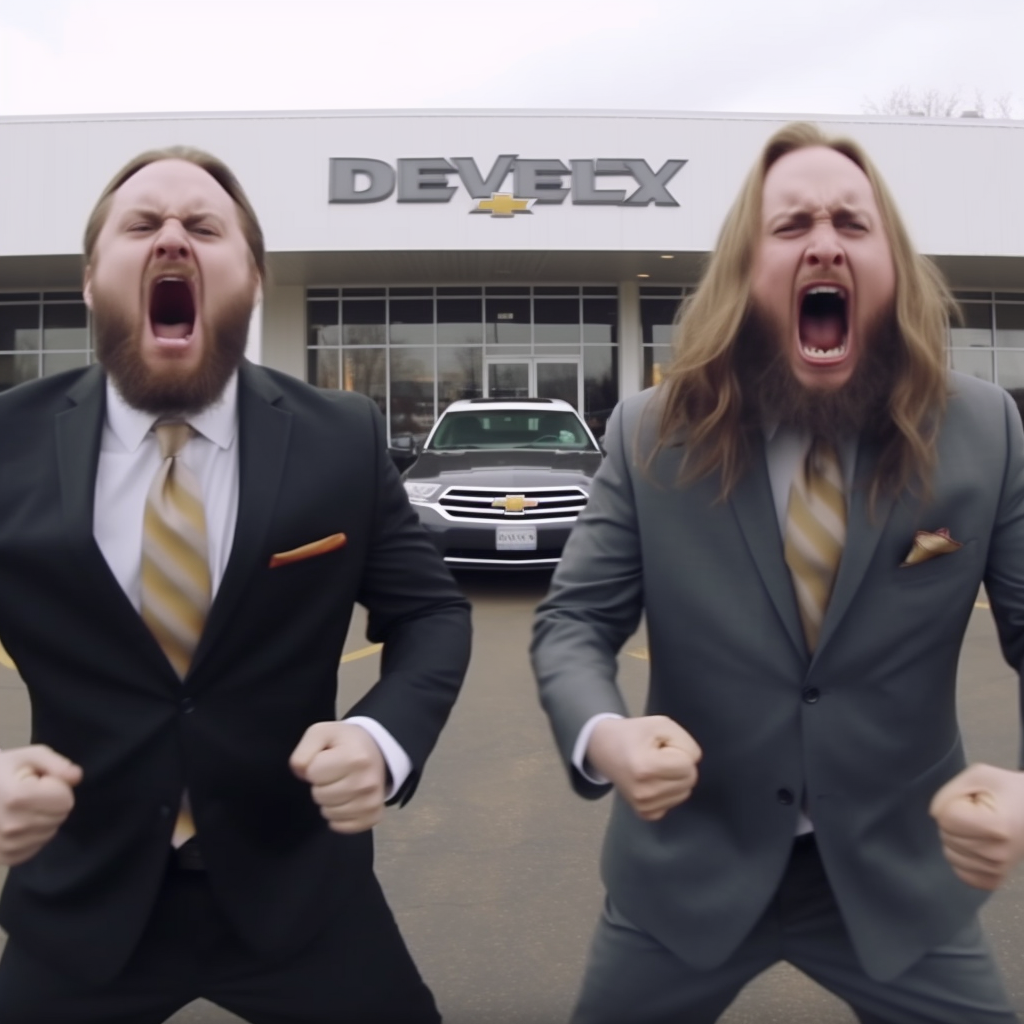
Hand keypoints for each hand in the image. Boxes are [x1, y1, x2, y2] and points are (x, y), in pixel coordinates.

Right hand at [0, 746, 81, 865]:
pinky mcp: (3, 858)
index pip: (65, 802)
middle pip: (59, 818)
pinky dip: (32, 835)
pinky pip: (36, 847)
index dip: (57, 787)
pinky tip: (17, 822)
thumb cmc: (2, 771)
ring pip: (50, 833)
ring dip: (43, 819)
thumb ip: (57, 764)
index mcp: (16, 798)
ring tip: (21, 807)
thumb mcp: (29, 756)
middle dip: (51, 803)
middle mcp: (10, 827)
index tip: (39, 781)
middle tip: (29, 794)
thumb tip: (76, 777)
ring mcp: (5, 846)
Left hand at [290, 722, 386, 834]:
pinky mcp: (373, 816)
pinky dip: (338, 817)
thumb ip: (303, 751)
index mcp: (355, 757)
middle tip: (333, 773)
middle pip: (319, 796)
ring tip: (340, 785)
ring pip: (329, 813)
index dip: (314, 766)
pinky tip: (345, 800)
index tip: (326, 760)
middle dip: (320, 784)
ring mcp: (371, 801)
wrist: (377, 751)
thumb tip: (302, 774)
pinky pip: (341, 827)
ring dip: (328, 801)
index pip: (312, 773)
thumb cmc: (345, 742)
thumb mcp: (321, 733)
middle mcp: (366, 782)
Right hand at [586, 715, 701, 820]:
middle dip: (679, 765)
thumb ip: (687, 743)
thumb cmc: (634, 734)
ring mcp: (643, 806)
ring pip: (685, 793)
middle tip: (659, 755)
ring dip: (675, 778)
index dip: (679, 750)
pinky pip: (673, 802)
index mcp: (645, 768)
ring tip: (655, 766)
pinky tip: (653, 780)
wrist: (604, 748)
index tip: (661, 746)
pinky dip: (668, 791)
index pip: (688, 765)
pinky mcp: (644, 814)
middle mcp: (644, 793)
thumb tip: (692, 766)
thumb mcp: (662, 725)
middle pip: (689, 781)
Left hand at [929, 763, 1023, 889]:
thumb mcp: (979, 775)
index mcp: (997, 827)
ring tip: (981, 828)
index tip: (976, 802)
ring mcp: (997, 870)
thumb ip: (949, 792)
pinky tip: (978, 846)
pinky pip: (961, 873)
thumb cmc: (1008, 790)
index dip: (954, 804)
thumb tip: (934, 815)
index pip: (946, 819)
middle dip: (956, 821)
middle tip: (980, 814)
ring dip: (958, 839)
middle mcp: (998, 854)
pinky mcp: (995, 880)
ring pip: (949, 854)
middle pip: (946, 836)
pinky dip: (963, 858)